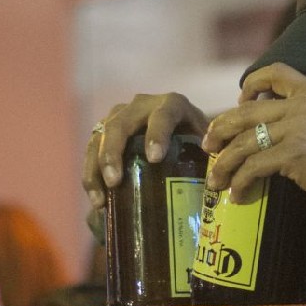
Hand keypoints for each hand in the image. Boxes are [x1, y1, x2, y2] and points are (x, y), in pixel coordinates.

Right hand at [81, 93, 208, 209]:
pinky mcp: (105, 131)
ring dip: (97, 167)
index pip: (164, 114)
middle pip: (121, 124)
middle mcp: (142, 106)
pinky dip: (91, 176)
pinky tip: (98, 200)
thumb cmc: (198, 146)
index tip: (154, 158)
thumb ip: (212, 162)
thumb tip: (213, 190)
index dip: (157, 133)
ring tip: (100, 199)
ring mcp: (120, 116)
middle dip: (114, 152)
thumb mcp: (208, 148)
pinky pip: (91, 150)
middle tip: (115, 181)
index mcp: (172, 105)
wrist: (181, 136)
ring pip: (100, 136)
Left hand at [201, 64, 305, 209]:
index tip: (239, 101)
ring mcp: (295, 129)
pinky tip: (237, 194)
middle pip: (246, 111)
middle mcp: (301, 106)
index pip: (275, 72)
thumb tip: (290, 130)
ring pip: (243, 142)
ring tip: (214, 180)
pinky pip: (253, 167)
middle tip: (208, 144)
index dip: (251, 83)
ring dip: (223, 163)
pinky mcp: (291, 155)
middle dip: (220, 128)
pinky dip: (240, 182)